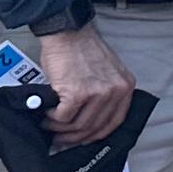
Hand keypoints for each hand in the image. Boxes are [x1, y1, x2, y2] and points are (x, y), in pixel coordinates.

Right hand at [29, 23, 140, 144]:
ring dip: (61, 130)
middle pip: (95, 127)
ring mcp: (97, 93)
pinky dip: (53, 119)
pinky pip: (64, 117)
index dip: (97, 134)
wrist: (68, 33)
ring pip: (79, 125)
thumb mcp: (107, 70)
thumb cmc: (82, 48)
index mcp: (125, 86)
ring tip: (50, 126)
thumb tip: (91, 117)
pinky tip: (47, 114)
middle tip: (62, 139)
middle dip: (76, 137)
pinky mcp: (77, 93)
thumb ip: (105, 92)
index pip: (115, 121)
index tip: (85, 139)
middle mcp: (115, 91)